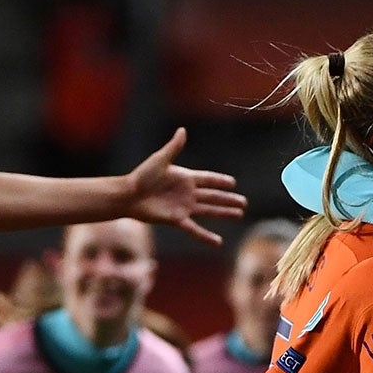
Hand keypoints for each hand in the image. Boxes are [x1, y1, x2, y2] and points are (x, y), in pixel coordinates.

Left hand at [126, 128, 245, 244]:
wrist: (128, 195)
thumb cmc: (142, 176)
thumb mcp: (160, 160)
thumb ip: (174, 147)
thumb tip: (182, 130)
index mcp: (185, 177)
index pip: (208, 179)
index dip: (220, 181)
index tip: (233, 183)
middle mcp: (187, 193)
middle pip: (213, 196)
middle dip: (228, 199)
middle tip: (244, 203)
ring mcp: (184, 207)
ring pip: (209, 211)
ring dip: (224, 213)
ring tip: (239, 215)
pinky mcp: (177, 219)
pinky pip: (195, 229)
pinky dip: (206, 236)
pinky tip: (218, 242)